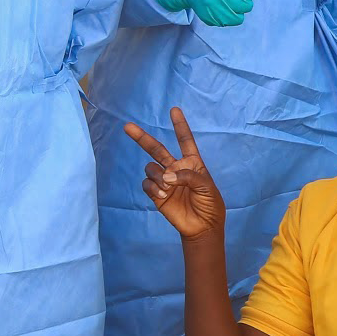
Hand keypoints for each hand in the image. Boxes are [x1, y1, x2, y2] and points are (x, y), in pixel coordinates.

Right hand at [125, 107, 224, 239]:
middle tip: (127, 126)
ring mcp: (164, 180)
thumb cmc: (209, 204)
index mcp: (191, 162)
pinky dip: (154, 188)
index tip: (174, 109)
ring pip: (150, 168)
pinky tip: (163, 195)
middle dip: (142, 138)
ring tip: (168, 188)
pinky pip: (147, 184)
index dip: (180, 125)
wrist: (202, 226)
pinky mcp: (156, 193)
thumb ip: (187, 176)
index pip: (185, 140)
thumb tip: (166, 176)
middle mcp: (175, 168)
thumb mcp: (206, 186)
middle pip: (156, 149)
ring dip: (157, 176)